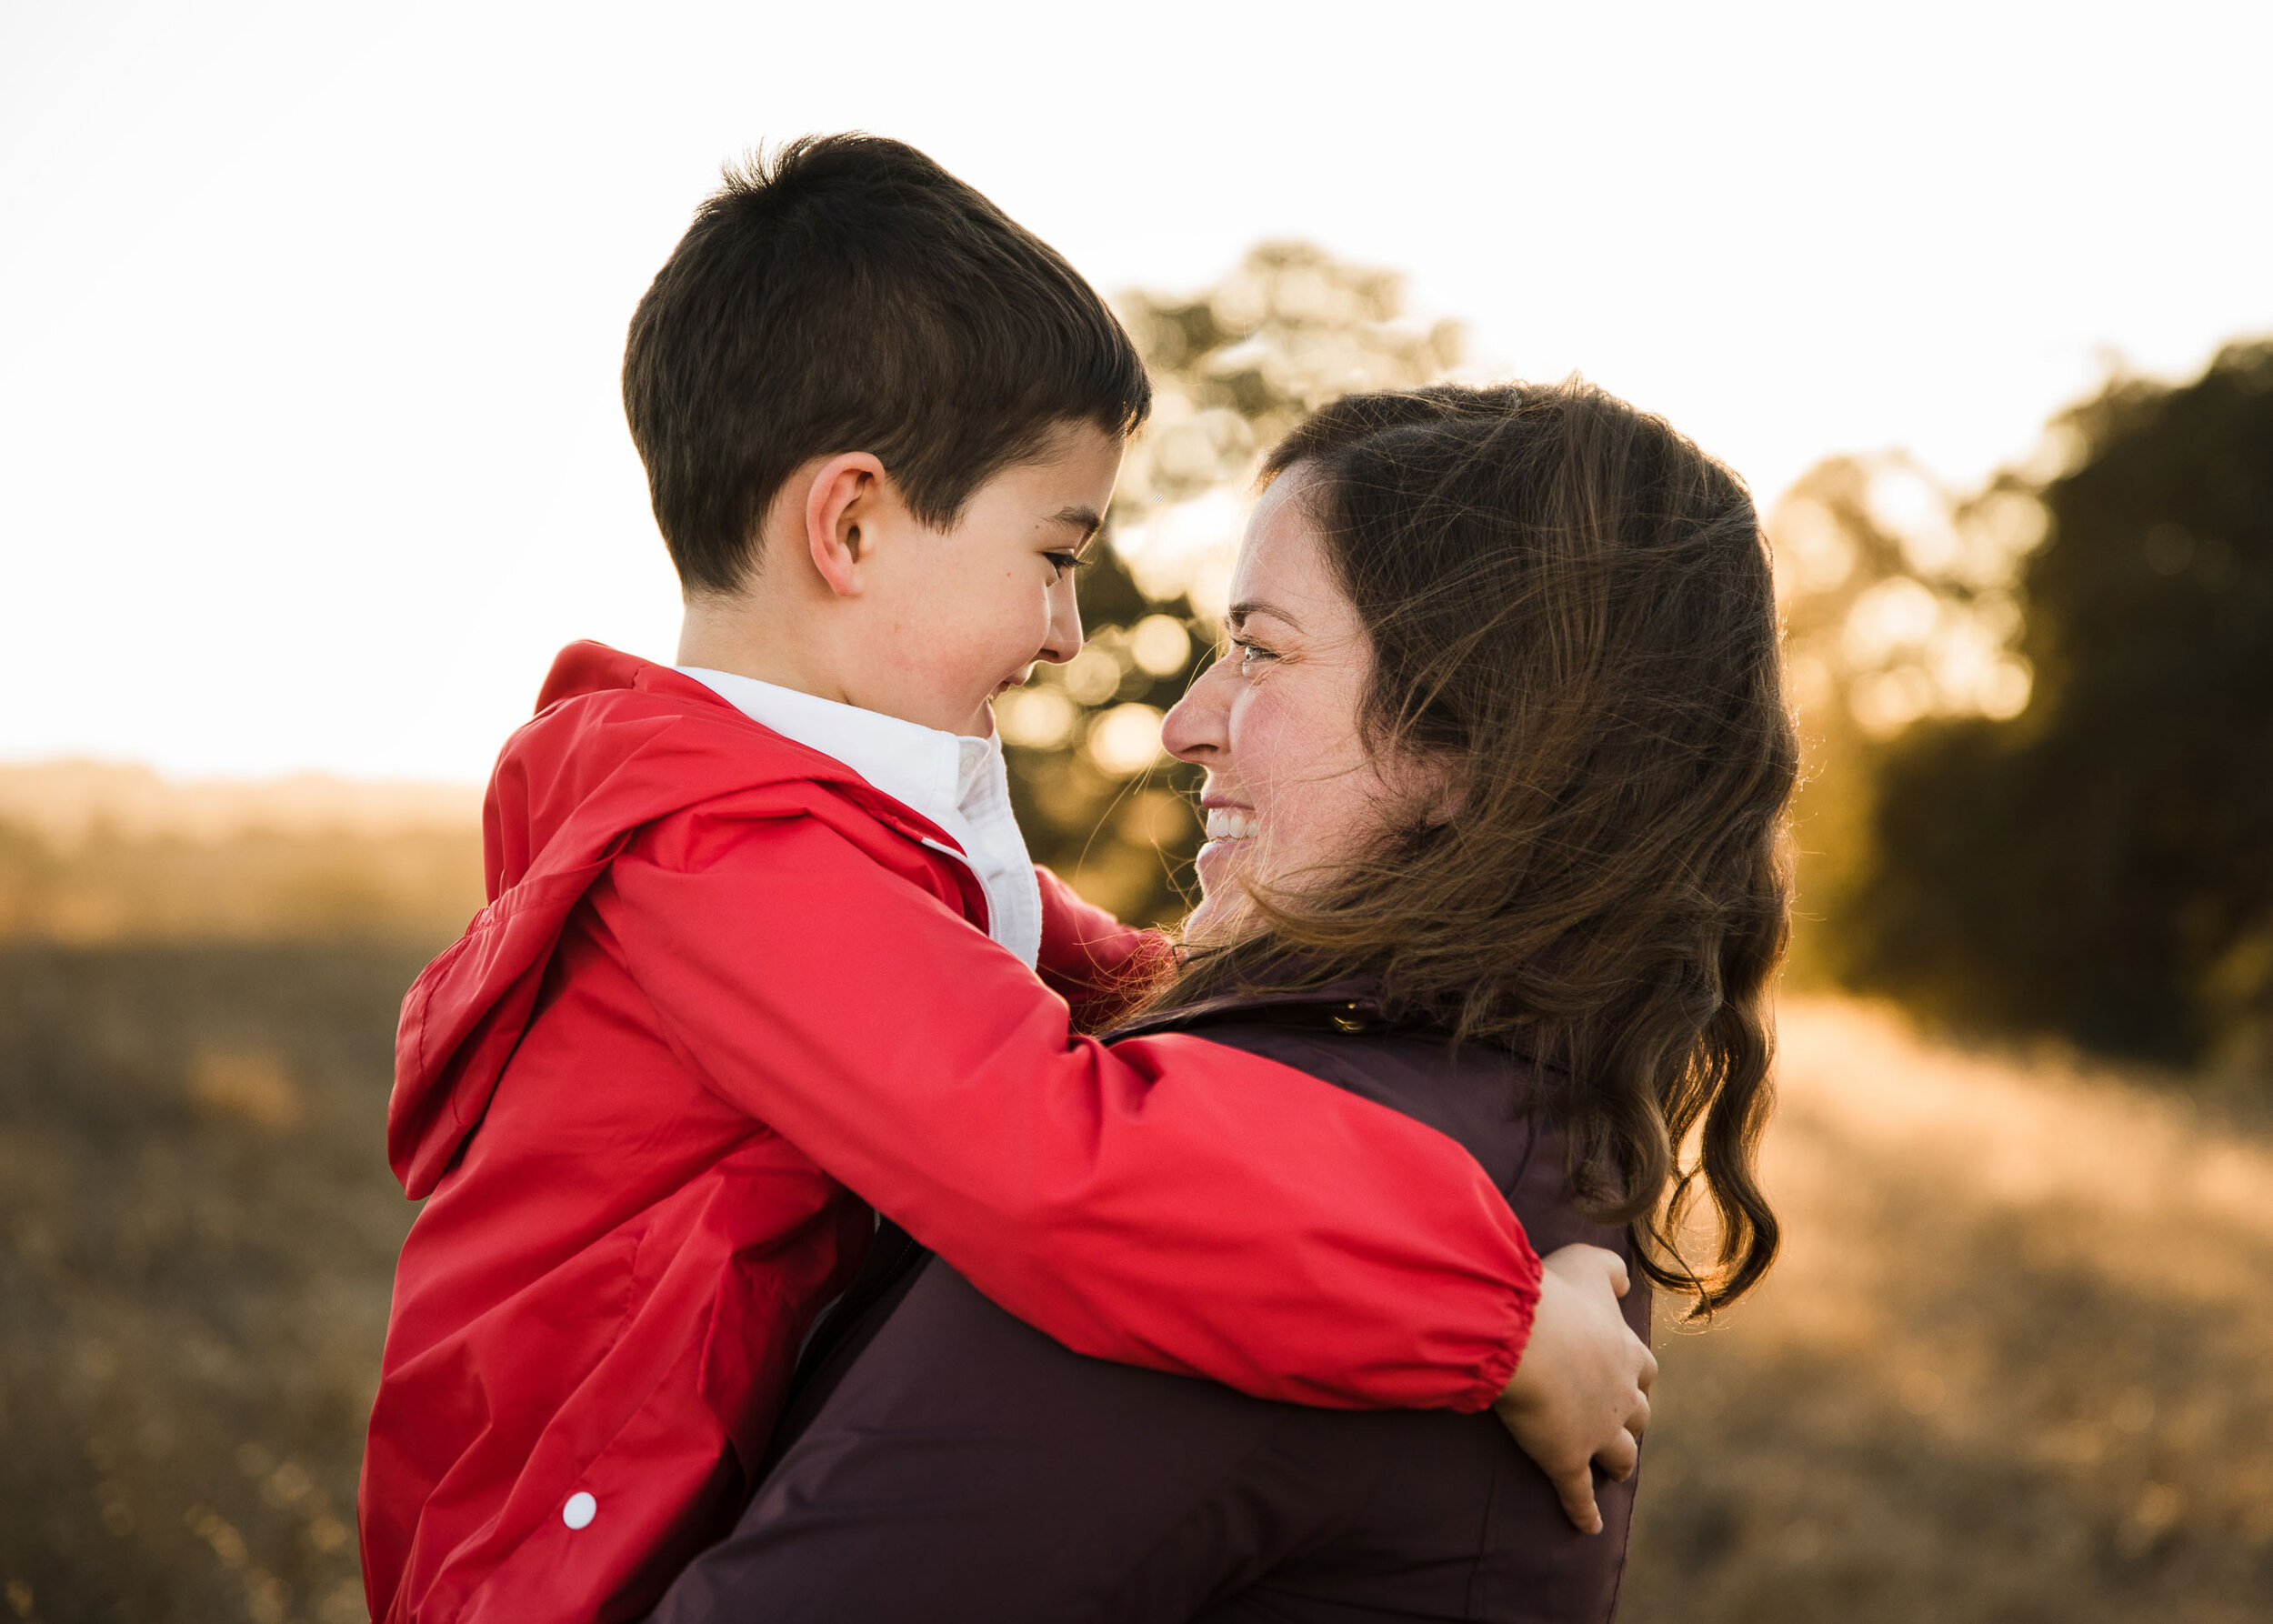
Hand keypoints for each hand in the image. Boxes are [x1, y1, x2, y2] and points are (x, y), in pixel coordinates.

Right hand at [1491, 1243, 1656, 1534]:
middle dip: (1632, 1421)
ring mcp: (1598, 1432)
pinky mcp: (1567, 1459)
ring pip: (1620, 1457)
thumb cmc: (1554, 1296)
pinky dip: (1584, 1512)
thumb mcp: (1587, 1263)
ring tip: (1613, 1471)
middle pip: (1639, 1416)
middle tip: (1619, 1425)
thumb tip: (1625, 1281)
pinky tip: (1587, 1526)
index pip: (1644, 1368)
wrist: (1525, 1337)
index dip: (1636, 1374)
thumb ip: (1610, 1269)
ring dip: (1618, 1463)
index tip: (1628, 1377)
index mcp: (1626, 1352)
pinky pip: (1579, 1495)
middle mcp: (1622, 1395)